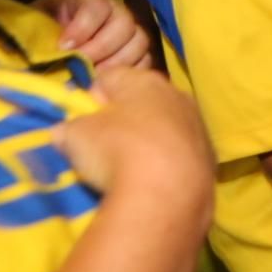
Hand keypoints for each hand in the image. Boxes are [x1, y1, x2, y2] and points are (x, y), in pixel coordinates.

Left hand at [36, 0, 151, 68]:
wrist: (46, 50)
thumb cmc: (38, 37)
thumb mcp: (32, 29)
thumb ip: (38, 35)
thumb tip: (49, 53)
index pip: (97, 5)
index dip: (83, 26)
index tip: (64, 47)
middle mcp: (115, 11)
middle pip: (123, 24)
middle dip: (101, 48)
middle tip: (81, 67)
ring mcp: (130, 32)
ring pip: (139, 42)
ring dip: (117, 63)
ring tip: (95, 79)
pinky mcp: (139, 54)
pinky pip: (147, 61)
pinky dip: (131, 74)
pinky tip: (110, 84)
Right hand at [54, 68, 213, 211]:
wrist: (167, 193)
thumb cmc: (116, 150)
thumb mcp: (74, 135)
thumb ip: (68, 128)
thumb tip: (63, 132)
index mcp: (144, 80)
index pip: (109, 78)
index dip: (89, 99)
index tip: (79, 122)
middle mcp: (177, 94)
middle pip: (140, 101)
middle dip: (121, 119)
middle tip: (101, 146)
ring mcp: (197, 124)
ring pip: (164, 126)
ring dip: (147, 140)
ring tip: (128, 167)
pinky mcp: (209, 154)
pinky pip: (179, 152)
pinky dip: (166, 161)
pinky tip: (153, 178)